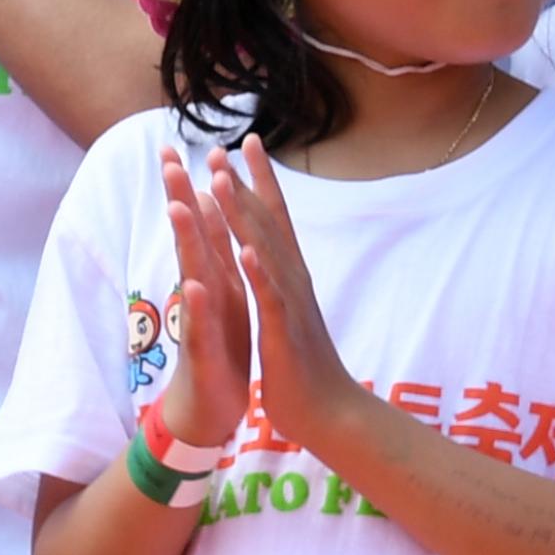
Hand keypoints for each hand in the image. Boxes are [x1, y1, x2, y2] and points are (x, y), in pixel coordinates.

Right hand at [153, 147, 253, 452]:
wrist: (210, 411)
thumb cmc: (219, 352)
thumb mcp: (221, 298)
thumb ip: (210, 255)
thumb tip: (200, 210)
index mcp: (215, 278)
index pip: (201, 225)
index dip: (191, 185)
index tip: (178, 146)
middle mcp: (202, 293)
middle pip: (189, 239)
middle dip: (179, 197)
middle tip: (167, 157)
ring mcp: (199, 321)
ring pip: (191, 276)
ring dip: (185, 242)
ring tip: (179, 206)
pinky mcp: (203, 354)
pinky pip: (201, 327)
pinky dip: (199, 307)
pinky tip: (196, 285)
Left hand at [204, 143, 367, 455]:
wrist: (331, 412)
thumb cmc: (305, 366)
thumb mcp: (291, 313)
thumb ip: (283, 280)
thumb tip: (276, 253)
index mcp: (290, 276)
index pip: (276, 217)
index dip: (260, 179)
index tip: (245, 142)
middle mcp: (293, 281)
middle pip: (268, 223)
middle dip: (244, 183)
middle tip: (222, 145)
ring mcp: (289, 305)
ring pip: (264, 251)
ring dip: (244, 214)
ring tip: (222, 179)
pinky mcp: (284, 333)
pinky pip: (270, 299)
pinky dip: (259, 274)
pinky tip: (244, 251)